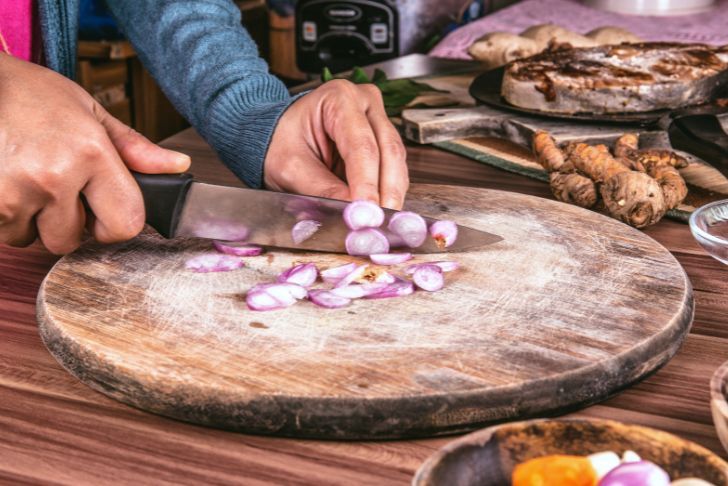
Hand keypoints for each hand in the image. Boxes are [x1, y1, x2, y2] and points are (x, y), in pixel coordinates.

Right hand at [0, 54, 189, 253]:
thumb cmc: (31, 96)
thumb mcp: (89, 111)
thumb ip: (134, 147)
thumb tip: (179, 165)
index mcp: (90, 154)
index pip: (126, 223)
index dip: (116, 223)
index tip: (102, 210)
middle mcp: (53, 177)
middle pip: (73, 240)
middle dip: (68, 223)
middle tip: (56, 187)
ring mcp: (13, 194)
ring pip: (36, 239)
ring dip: (34, 221)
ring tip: (27, 180)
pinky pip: (7, 233)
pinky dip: (8, 217)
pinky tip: (8, 184)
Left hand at [263, 79, 408, 208]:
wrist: (276, 137)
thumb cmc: (280, 144)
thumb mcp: (291, 168)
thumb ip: (322, 190)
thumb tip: (352, 213)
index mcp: (338, 98)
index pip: (361, 146)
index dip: (367, 184)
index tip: (366, 213)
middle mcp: (365, 102)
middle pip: (388, 150)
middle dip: (386, 192)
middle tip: (379, 222)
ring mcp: (378, 119)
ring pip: (397, 161)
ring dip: (391, 194)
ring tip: (381, 222)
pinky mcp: (382, 139)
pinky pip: (394, 168)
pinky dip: (388, 192)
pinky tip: (381, 211)